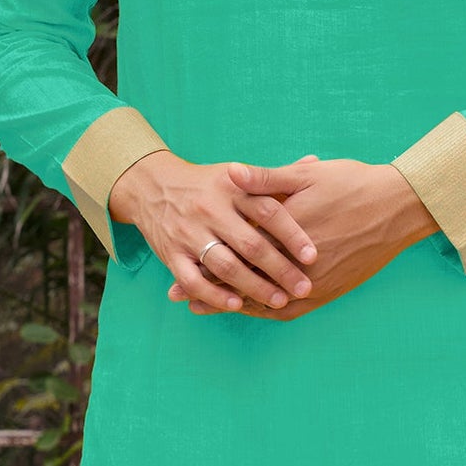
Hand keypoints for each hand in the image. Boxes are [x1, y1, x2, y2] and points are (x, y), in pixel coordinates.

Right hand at [110, 149, 318, 312]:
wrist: (152, 186)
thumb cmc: (207, 184)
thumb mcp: (237, 174)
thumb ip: (274, 176)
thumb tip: (313, 161)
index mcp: (233, 188)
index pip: (268, 210)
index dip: (292, 234)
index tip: (313, 255)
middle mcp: (211, 210)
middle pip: (250, 244)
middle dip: (280, 269)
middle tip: (304, 287)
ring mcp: (189, 233)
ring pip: (225, 266)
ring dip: (254, 286)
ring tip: (280, 300)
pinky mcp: (171, 254)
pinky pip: (193, 279)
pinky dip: (214, 295)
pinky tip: (236, 304)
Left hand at [175, 158, 432, 319]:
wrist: (399, 207)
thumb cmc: (353, 183)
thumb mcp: (306, 174)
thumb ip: (264, 179)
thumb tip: (228, 173)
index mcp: (285, 230)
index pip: (235, 249)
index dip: (204, 257)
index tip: (177, 261)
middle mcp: (296, 263)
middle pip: (243, 280)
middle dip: (209, 287)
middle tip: (178, 294)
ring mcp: (313, 281)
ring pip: (263, 300)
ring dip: (231, 304)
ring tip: (203, 307)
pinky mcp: (328, 291)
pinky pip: (289, 310)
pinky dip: (264, 312)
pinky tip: (248, 311)